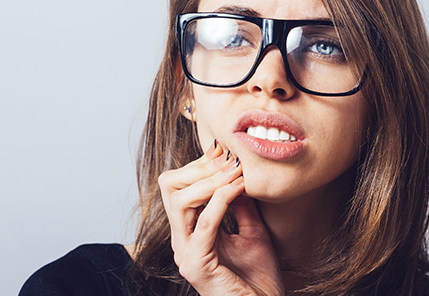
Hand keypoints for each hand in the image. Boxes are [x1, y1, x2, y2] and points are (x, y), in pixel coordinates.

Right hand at [158, 140, 284, 295]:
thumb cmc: (259, 278)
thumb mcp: (251, 230)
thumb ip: (240, 204)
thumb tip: (238, 173)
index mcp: (190, 232)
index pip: (178, 186)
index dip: (199, 165)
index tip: (224, 151)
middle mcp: (182, 240)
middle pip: (170, 187)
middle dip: (199, 168)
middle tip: (228, 158)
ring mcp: (186, 253)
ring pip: (179, 201)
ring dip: (210, 180)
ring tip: (235, 171)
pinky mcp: (197, 264)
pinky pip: (204, 223)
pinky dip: (221, 200)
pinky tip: (238, 187)